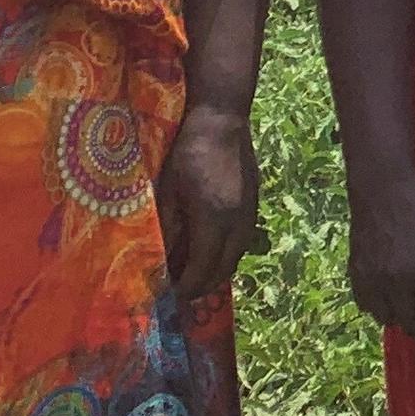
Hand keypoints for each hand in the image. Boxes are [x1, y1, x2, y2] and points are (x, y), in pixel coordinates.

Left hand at [156, 103, 261, 302]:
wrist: (223, 120)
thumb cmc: (188, 152)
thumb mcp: (167, 190)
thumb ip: (168, 226)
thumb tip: (160, 257)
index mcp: (213, 221)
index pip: (201, 269)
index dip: (185, 287)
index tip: (168, 295)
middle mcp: (237, 224)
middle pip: (223, 270)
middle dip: (202, 287)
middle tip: (180, 292)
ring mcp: (250, 215)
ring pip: (236, 258)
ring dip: (216, 272)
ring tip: (194, 274)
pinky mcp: (254, 205)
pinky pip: (241, 242)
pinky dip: (225, 255)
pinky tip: (209, 250)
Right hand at [345, 163, 414, 341]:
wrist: (383, 188)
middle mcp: (399, 282)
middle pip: (410, 326)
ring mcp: (374, 279)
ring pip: (386, 320)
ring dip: (400, 318)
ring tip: (409, 307)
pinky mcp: (355, 273)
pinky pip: (365, 305)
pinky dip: (378, 306)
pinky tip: (388, 295)